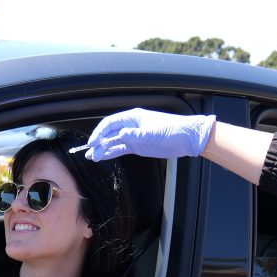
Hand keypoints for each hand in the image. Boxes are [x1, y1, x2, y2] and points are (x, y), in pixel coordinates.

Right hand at [85, 108, 215, 160]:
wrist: (187, 138)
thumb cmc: (173, 130)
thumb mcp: (153, 133)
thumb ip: (136, 135)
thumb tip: (121, 135)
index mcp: (133, 118)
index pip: (110, 123)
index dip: (100, 132)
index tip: (93, 142)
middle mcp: (131, 126)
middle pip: (110, 133)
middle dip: (99, 142)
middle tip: (90, 152)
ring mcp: (134, 136)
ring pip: (113, 142)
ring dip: (103, 149)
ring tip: (92, 157)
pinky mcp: (137, 146)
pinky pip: (120, 149)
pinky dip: (111, 153)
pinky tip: (103, 157)